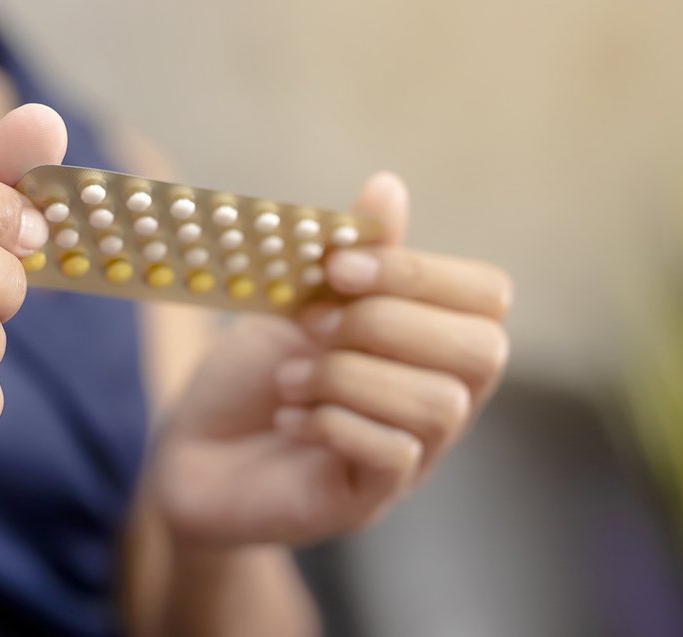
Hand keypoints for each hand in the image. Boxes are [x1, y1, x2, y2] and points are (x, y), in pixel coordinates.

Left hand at [151, 172, 511, 546]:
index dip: (419, 272)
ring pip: (438, 405)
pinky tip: (289, 417)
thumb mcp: (295, 302)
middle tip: (312, 323)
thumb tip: (387, 184)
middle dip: (387, 322)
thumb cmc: (252, 374)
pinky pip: (393, 456)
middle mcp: (439, 399)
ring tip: (290, 377)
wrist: (196, 451)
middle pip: (481, 351)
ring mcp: (414, 456)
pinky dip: (332, 423)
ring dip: (349, 376)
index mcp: (429, 341)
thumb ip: (348, 255)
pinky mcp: (371, 499)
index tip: (338, 266)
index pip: (487, 296)